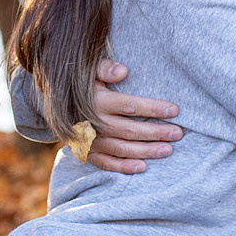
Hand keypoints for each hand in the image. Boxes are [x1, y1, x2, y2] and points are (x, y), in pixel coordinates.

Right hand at [84, 59, 180, 173]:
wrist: (57, 106)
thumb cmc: (82, 87)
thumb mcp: (89, 72)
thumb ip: (104, 68)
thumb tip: (123, 71)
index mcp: (98, 102)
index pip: (130, 106)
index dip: (154, 109)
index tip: (174, 110)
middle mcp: (95, 124)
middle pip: (131, 130)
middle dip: (157, 132)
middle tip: (178, 133)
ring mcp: (91, 141)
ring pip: (123, 148)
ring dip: (147, 151)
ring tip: (168, 149)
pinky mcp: (89, 153)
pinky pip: (108, 163)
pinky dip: (124, 167)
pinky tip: (143, 167)